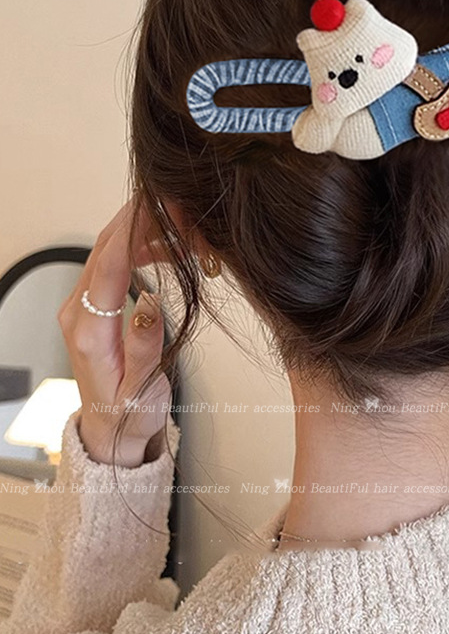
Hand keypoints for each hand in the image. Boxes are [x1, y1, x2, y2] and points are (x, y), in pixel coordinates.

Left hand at [58, 200, 172, 467]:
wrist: (110, 429)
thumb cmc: (129, 412)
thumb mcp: (143, 388)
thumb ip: (145, 345)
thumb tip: (149, 300)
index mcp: (88, 332)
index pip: (110, 265)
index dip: (133, 230)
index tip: (157, 204)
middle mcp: (78, 313)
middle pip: (105, 248)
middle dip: (141, 220)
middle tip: (179, 205)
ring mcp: (82, 306)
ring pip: (110, 251)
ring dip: (145, 232)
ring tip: (185, 231)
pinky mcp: (92, 304)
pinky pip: (114, 263)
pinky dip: (140, 247)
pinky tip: (169, 250)